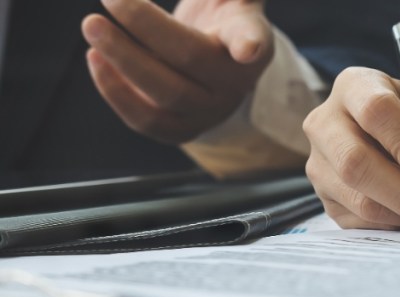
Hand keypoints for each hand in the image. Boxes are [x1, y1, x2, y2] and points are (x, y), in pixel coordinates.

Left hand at [81, 0, 273, 143]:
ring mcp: (209, 112)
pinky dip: (115, 90)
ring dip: (122, 61)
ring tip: (92, 27)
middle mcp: (235, 84)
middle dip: (146, 27)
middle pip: (191, 60)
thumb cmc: (222, 20)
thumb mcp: (232, 0)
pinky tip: (96, 58)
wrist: (216, 64)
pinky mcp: (181, 129)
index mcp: (253, 43)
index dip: (250, 43)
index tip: (246, 48)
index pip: (255, 40)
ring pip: (166, 96)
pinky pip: (146, 121)